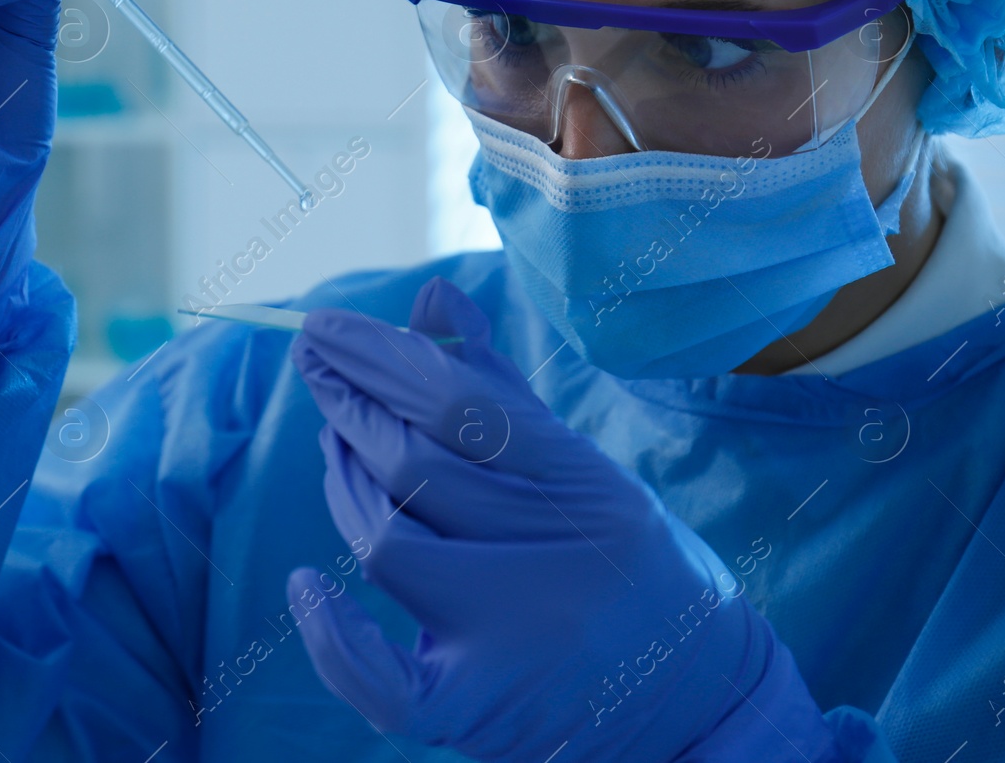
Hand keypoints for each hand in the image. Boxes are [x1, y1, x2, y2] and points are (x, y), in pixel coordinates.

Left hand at [288, 278, 839, 762]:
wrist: (697, 700)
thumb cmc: (622, 561)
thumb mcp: (581, 467)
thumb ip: (497, 386)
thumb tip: (431, 294)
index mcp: (586, 486)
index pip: (459, 404)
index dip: (378, 358)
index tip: (323, 328)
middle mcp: (556, 560)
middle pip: (415, 467)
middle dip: (349, 407)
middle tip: (315, 371)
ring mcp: (515, 641)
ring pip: (389, 546)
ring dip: (344, 487)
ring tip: (333, 445)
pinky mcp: (478, 711)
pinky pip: (384, 679)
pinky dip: (335, 636)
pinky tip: (307, 585)